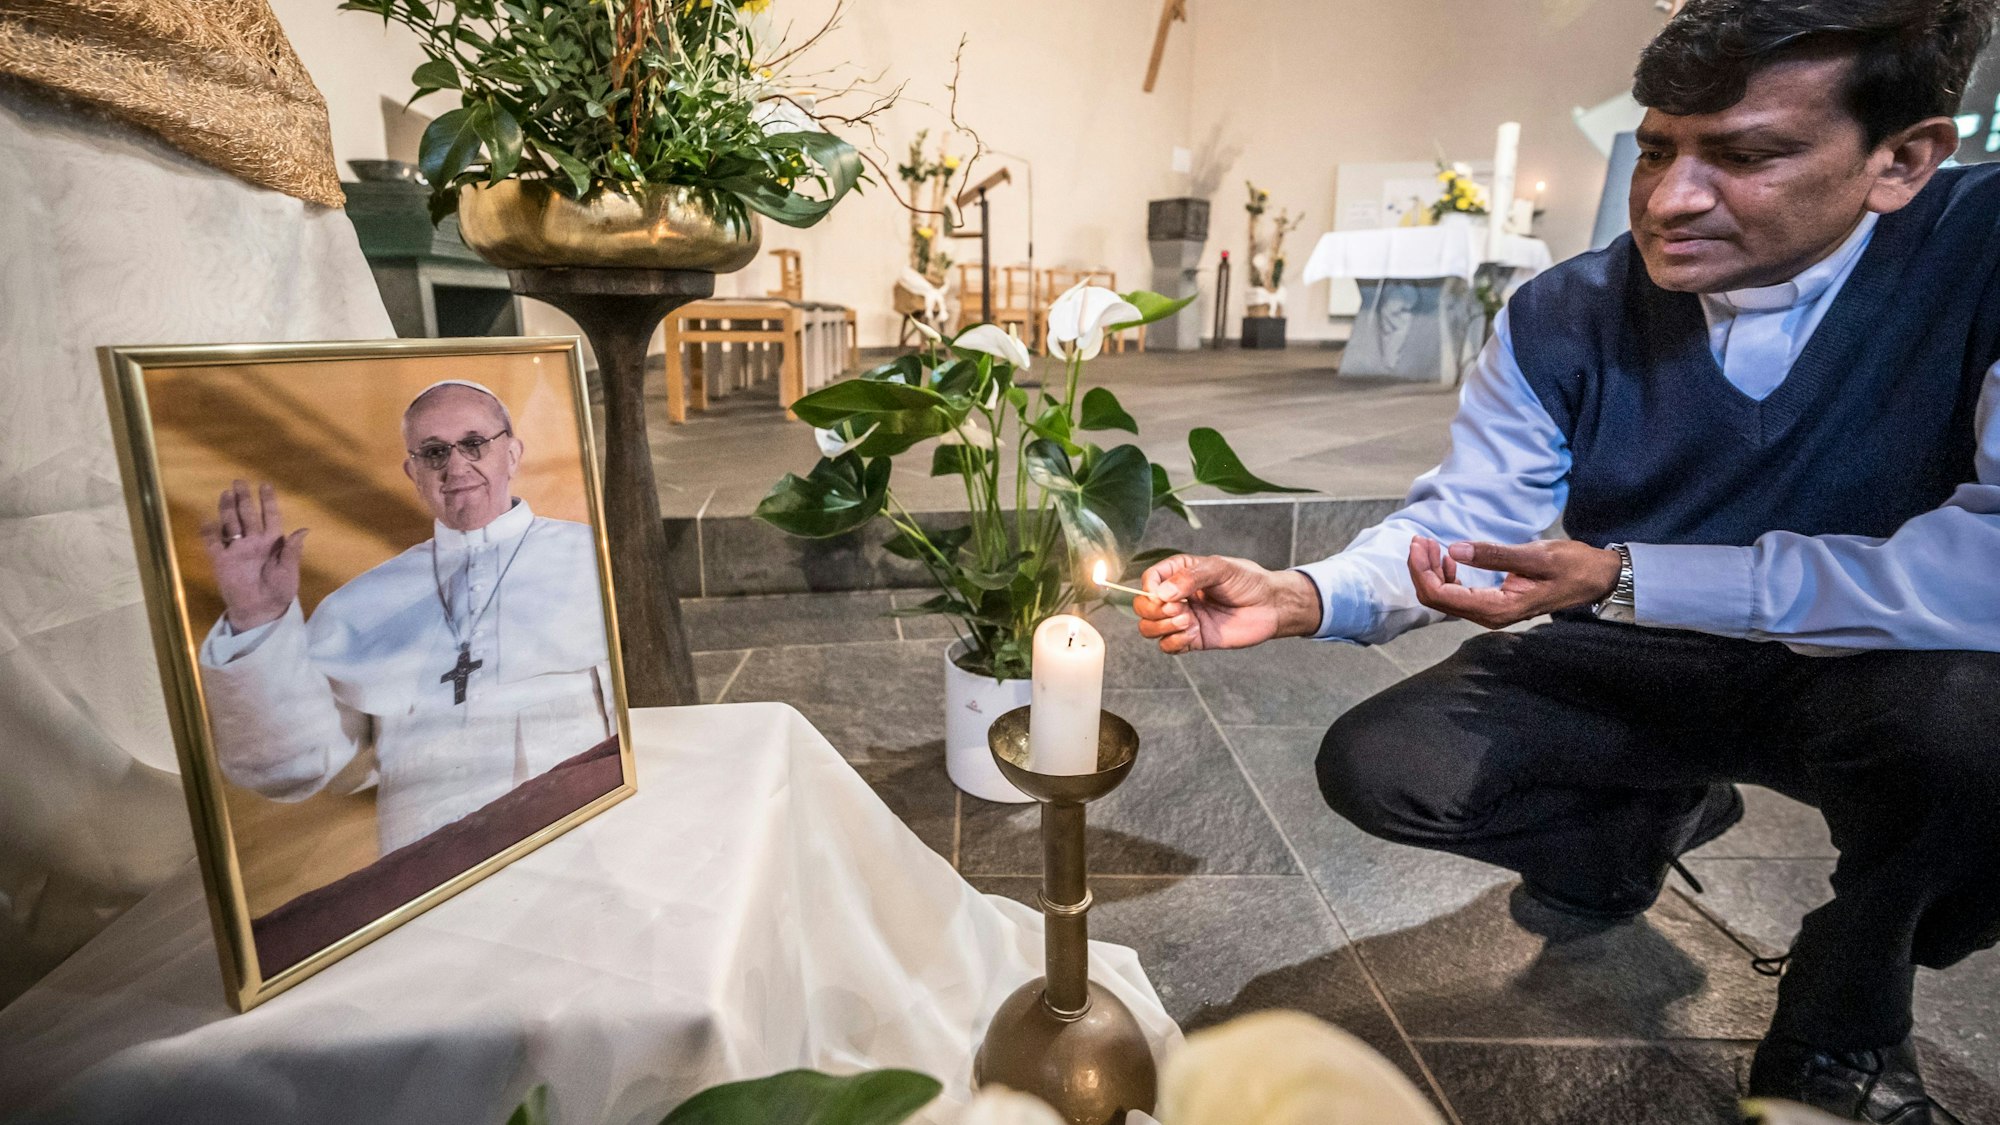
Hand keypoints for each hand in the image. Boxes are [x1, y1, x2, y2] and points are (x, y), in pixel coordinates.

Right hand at [198, 480, 307, 631]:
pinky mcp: (221, 561)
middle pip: (247, 515)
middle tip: (239, 482)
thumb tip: (303, 530)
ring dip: (228, 509)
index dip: (267, 501)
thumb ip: (292, 551)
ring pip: (230, 524)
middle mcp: (253, 542)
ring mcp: (236, 550)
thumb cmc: (279, 591)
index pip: (270, 516)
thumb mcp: (289, 571)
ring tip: (226, 493)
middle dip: (243, 498)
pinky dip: (209, 532)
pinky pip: (213, 544)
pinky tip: (207, 521)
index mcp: (272, 542)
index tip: (265, 485)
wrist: (261, 610)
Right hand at [1134, 554, 1322, 653]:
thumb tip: (1164, 593)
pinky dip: (1175, 642)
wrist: (1271, 606)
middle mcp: (1176, 596)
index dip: (1151, 590)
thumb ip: (1191, 578)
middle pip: (1143, 607)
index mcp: (1179, 573)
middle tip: (1179, 610)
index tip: (1165, 595)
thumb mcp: (1220, 569)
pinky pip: (1168, 646)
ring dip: (1162, 627)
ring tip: (1187, 621)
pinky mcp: (1192, 639)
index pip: (1149, 580)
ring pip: (1149, 628)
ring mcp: (1183, 619)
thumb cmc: (1248, 581)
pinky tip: (1194, 634)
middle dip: (1154, 611)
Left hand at [1407, 538, 1620, 629]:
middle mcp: (1490, 616)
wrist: (1596, 579)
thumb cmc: (1573, 566)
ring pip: (1445, 598)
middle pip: (1437, 599)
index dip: (1422, 571)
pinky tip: (1448, 557)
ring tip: (1430, 544)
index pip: (1442, 595)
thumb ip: (1494, 555)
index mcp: (1498, 608)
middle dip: (1422, 570)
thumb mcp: (1535, 555)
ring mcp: (1491, 612)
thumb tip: (1455, 549)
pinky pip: (1458, 594)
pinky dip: (1446, 575)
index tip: (1419, 543)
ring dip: (1431, 571)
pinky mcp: (1493, 603)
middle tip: (1420, 539)